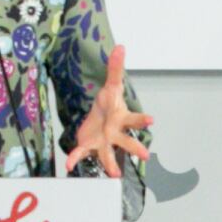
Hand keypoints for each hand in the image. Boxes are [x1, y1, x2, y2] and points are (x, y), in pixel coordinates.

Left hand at [64, 47, 152, 178]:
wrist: (98, 120)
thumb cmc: (108, 104)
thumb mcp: (111, 85)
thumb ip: (115, 68)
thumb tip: (120, 47)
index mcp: (121, 118)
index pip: (134, 119)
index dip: (142, 120)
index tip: (151, 120)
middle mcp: (115, 134)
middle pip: (126, 141)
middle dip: (134, 147)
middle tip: (144, 155)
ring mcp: (103, 142)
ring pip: (108, 154)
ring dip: (111, 164)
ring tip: (114, 175)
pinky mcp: (89, 146)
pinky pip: (82, 154)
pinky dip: (75, 159)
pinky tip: (70, 166)